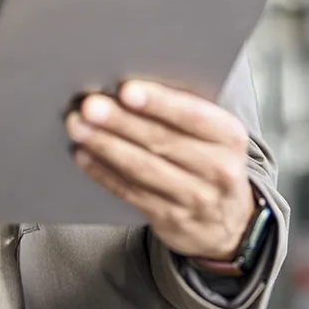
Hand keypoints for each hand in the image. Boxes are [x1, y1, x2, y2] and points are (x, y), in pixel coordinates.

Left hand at [65, 80, 254, 259]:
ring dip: (105, 145)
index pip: (193, 115)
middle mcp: (217, 169)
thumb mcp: (215, 133)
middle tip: (90, 106)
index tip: (126, 90)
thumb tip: (129, 86)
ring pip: (142, 169)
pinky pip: (131, 193)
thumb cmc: (211, 158)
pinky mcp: (171, 220)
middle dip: (121, 122)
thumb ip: (183, 110)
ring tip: (78, 126)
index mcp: (229, 136)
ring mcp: (195, 199)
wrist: (230, 222)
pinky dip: (103, 173)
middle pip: (161, 141)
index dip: (159, 102)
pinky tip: (83, 155)